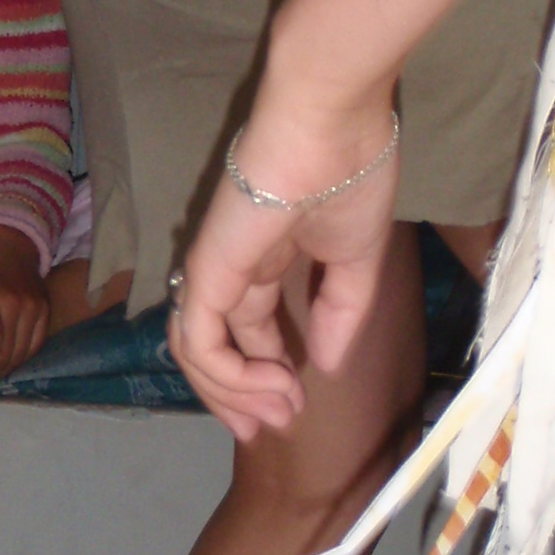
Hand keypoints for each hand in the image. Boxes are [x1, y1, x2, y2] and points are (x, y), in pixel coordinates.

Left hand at [170, 95, 399, 439]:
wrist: (332, 126)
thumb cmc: (350, 174)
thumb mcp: (357, 259)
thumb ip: (341, 313)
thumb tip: (326, 365)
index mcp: (265, 258)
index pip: (248, 329)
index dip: (266, 372)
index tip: (296, 406)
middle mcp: (232, 268)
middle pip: (216, 348)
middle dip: (242, 397)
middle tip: (274, 428)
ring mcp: (213, 269)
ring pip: (198, 351)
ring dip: (234, 394)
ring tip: (275, 416)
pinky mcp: (205, 270)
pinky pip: (198, 339)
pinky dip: (228, 375)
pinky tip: (274, 384)